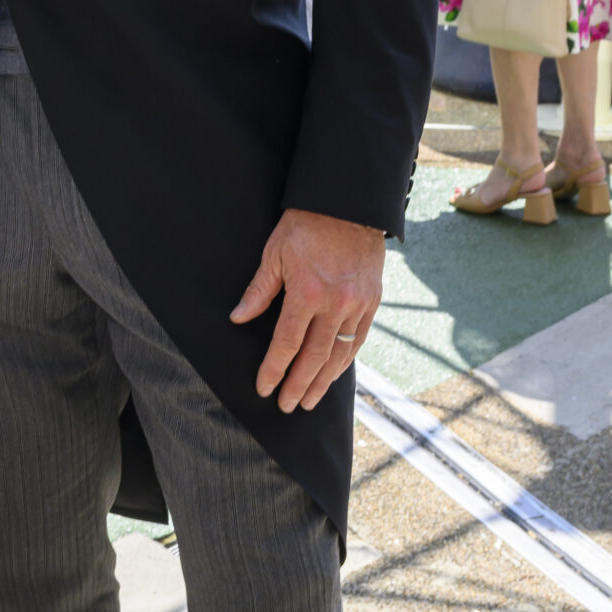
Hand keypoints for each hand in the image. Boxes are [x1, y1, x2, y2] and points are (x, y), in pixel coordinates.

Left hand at [230, 208, 384, 413]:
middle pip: (315, 357)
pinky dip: (345, 360)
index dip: (274, 369)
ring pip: (339, 354)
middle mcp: (336, 304)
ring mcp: (358, 304)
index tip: (264, 388)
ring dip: (323, 380)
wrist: (349, 205)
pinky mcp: (373, 301)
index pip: (287, 343)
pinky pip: (359, 339)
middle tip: (287, 406)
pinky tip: (334, 374)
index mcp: (307, 293)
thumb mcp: (274, 254)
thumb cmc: (305, 226)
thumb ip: (259, 290)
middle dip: (298, 384)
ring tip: (309, 400)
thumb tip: (238, 318)